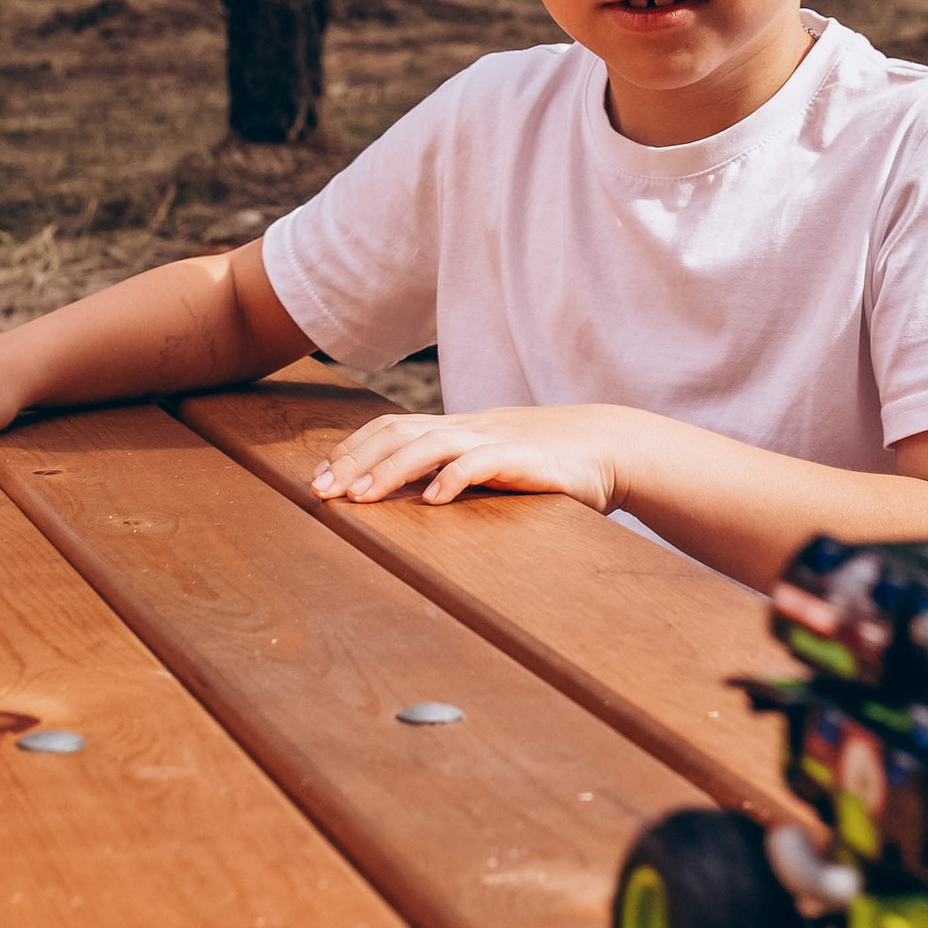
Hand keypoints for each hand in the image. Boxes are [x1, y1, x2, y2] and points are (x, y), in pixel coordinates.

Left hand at [311, 403, 633, 514]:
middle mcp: (468, 428)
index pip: (391, 428)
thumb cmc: (547, 461)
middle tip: (320, 490)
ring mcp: (494, 439)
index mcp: (457, 429)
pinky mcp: (522, 458)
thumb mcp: (492, 461)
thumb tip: (410, 493)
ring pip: (429, 444)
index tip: (319, 476)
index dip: (352, 449)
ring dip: (390, 470)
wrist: (609, 445)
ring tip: (360, 497)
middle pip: (397, 432)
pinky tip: (432, 500)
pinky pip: (481, 464)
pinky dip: (453, 479)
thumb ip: (454, 469)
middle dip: (354, 461)